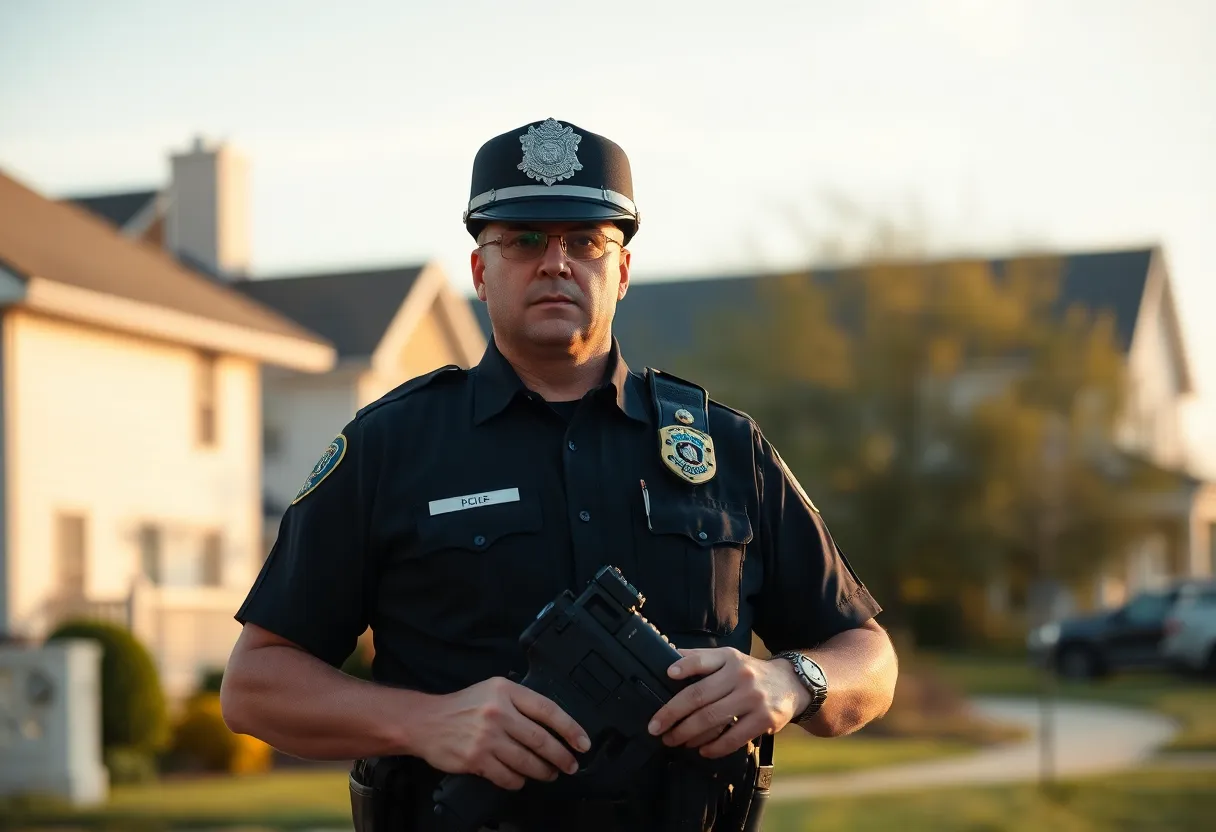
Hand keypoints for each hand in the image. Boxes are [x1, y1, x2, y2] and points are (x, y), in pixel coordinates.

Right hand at [412, 677, 591, 790]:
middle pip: (541, 739)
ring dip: (543, 772)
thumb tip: (552, 724)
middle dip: (562, 756)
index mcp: (506, 691)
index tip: (582, 743)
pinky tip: (521, 779)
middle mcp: (498, 713)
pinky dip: (518, 781)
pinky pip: (508, 777)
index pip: (548, 710)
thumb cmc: (462, 706)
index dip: (570, 728)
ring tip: (549, 774)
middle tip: (570, 765)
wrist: (426, 721)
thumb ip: (519, 702)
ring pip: (527, 762)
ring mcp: (487, 737)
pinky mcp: (477, 759)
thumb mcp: (492, 690)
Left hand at [646, 648, 805, 758]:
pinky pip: (732, 738)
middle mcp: (740, 676)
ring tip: (673, 740)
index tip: (667, 674)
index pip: (703, 660)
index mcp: (729, 658)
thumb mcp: (729, 658)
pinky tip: (701, 750)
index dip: (684, 666)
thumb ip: (700, 658)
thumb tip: (667, 658)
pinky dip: (713, 747)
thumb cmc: (749, 672)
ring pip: (712, 720)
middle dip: (672, 714)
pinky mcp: (764, 720)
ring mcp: (753, 698)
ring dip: (687, 734)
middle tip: (656, 728)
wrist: (790, 684)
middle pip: (699, 696)